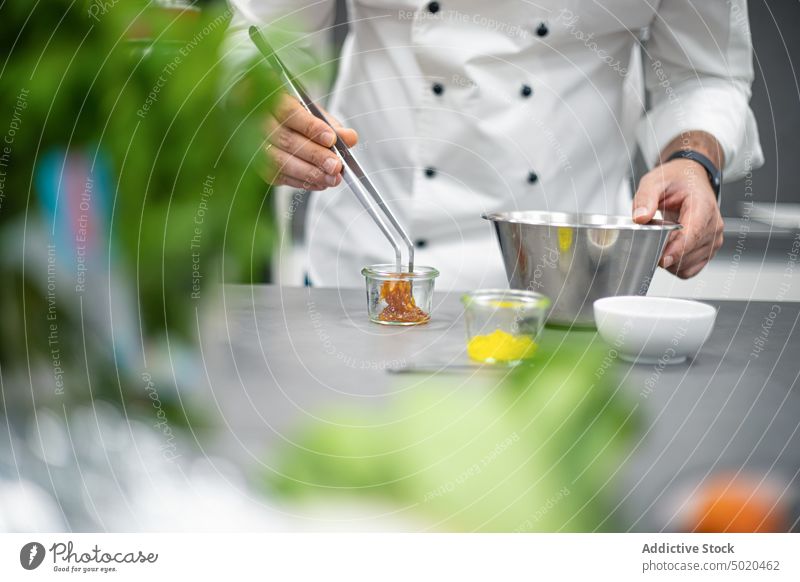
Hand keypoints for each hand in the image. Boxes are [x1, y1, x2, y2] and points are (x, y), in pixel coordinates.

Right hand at [264, 94, 357, 190]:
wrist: (271, 126)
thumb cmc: (294, 118)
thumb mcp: (314, 114)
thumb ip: (332, 126)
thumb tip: (350, 138)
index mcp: (274, 101)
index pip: (290, 113)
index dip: (311, 128)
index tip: (331, 139)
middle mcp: (260, 122)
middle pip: (286, 140)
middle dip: (315, 155)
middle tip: (336, 165)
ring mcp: (256, 145)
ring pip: (280, 162)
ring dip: (310, 173)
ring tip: (331, 178)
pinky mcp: (258, 166)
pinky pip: (279, 177)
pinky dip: (302, 182)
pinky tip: (320, 183)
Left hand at [632, 159, 723, 278]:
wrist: (691, 179)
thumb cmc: (677, 180)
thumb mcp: (655, 181)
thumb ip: (645, 198)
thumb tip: (640, 217)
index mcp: (703, 207)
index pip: (692, 235)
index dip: (676, 250)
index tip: (660, 259)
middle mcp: (713, 226)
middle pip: (688, 254)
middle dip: (665, 254)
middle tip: (650, 241)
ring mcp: (713, 239)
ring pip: (687, 265)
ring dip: (669, 260)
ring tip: (661, 241)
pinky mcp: (708, 250)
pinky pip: (690, 269)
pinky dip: (675, 266)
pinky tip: (668, 251)